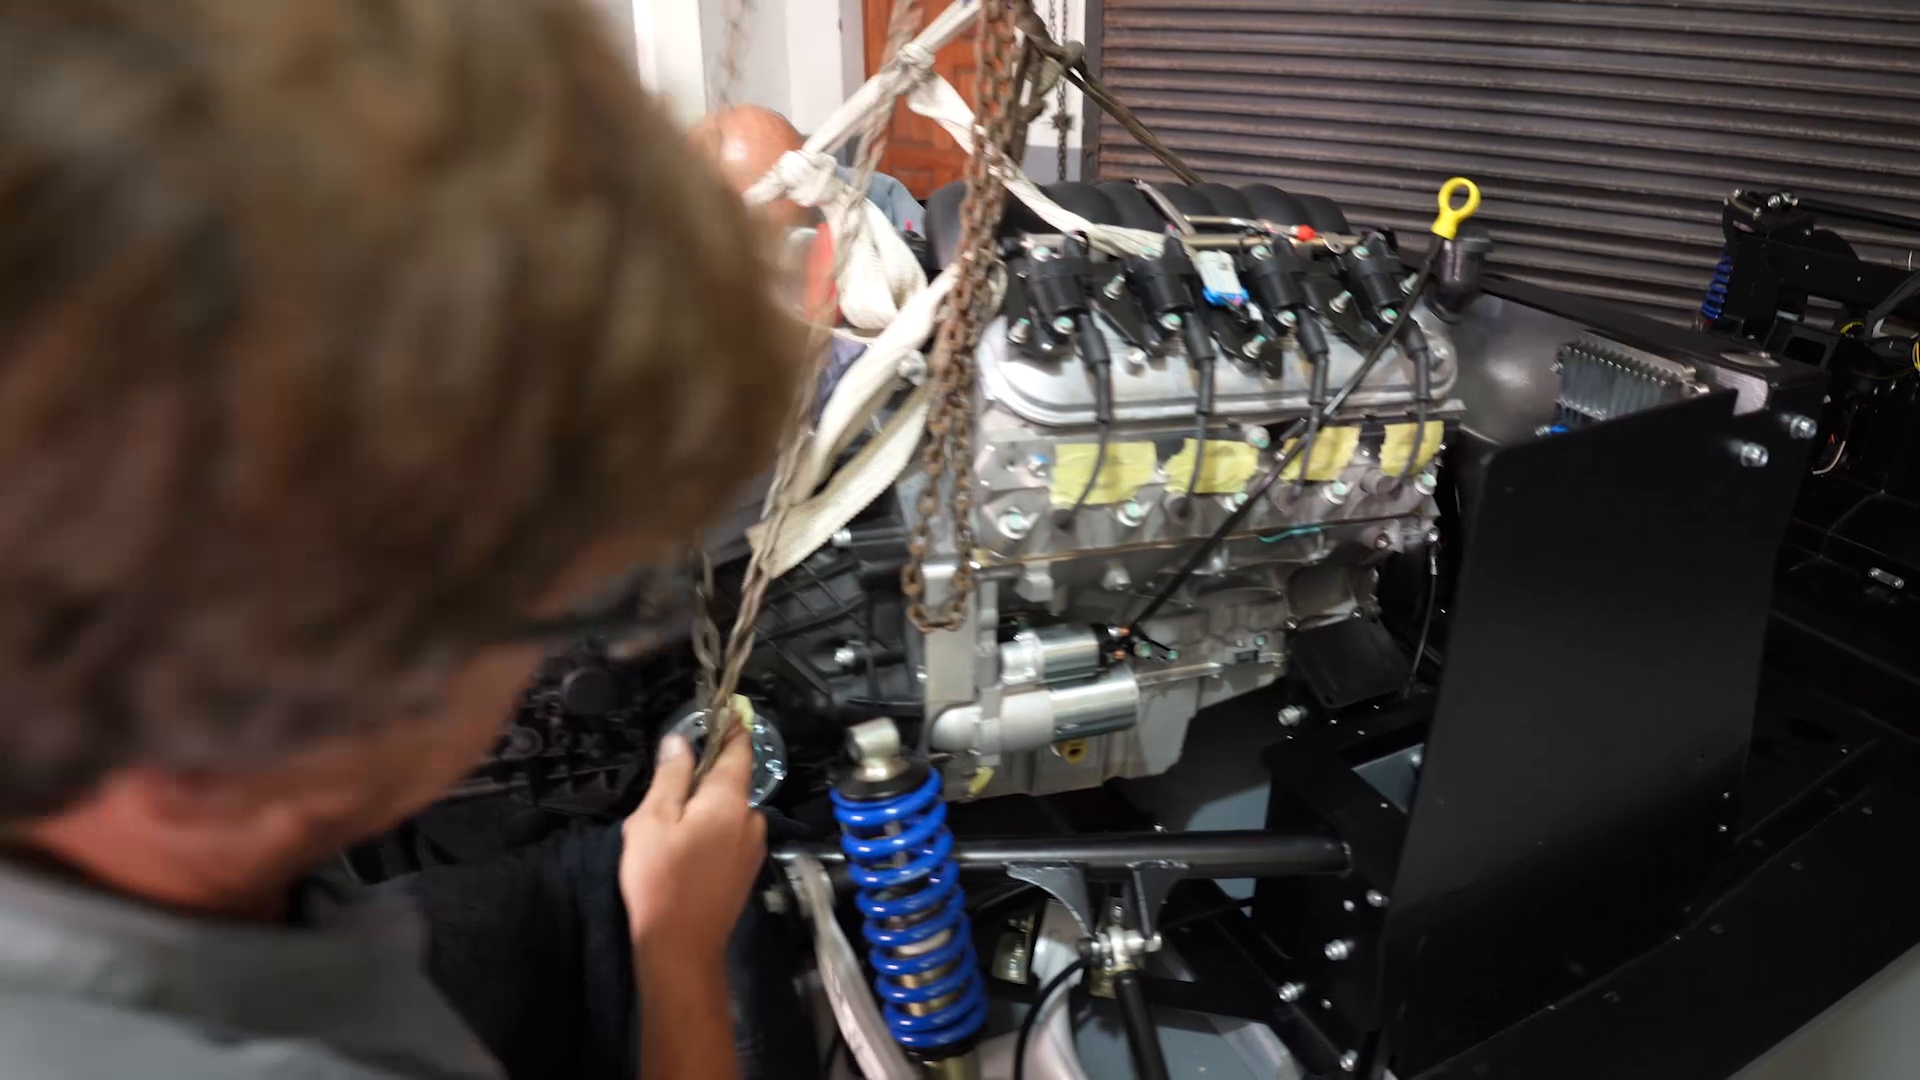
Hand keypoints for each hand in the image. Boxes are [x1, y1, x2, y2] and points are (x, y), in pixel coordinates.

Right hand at [620, 729, 767, 965]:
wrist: (681, 948)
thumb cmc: (660, 879)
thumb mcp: (653, 820)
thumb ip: (671, 776)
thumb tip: (681, 739)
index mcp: (730, 800)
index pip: (740, 749)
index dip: (733, 726)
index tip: (728, 707)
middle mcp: (752, 818)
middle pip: (732, 782)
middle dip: (705, 777)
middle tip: (668, 790)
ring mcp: (754, 846)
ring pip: (730, 811)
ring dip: (706, 809)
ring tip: (670, 829)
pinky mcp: (748, 869)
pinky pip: (731, 834)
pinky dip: (712, 831)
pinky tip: (685, 851)